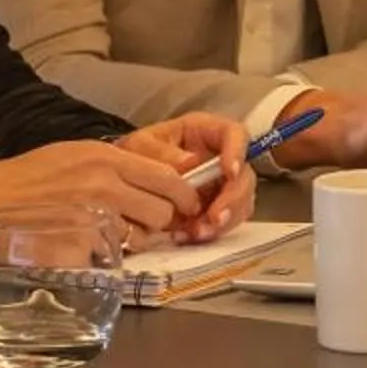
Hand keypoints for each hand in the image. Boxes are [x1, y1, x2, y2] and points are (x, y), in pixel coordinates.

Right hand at [0, 140, 205, 243]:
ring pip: (144, 237)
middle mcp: (104, 185)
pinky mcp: (80, 247)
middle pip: (163, 211)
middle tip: (145, 225)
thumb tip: (159, 176)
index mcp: (105, 158)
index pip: (168, 176)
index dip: (184, 194)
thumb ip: (115, 165)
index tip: (186, 204)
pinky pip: (112, 257)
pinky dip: (105, 257)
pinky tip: (86, 249)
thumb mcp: (74, 154)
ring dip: (137, 241)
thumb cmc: (26, 178)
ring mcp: (93, 218)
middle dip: (161, 221)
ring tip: (113, 236)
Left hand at [119, 114, 254, 240]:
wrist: (122, 183)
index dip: (238, 151)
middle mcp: (219, 158)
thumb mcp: (138, 146)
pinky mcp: (214, 207)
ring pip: (240, 202)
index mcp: (205, 132)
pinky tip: (189, 235)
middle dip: (233, 199)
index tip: (230, 172)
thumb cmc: (133, 155)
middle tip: (215, 217)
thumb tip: (190, 162)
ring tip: (197, 232)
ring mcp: (219, 185)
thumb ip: (160, 152)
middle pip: (244, 175)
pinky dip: (210, 231)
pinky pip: (225, 222)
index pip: (235, 133)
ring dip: (224, 220)